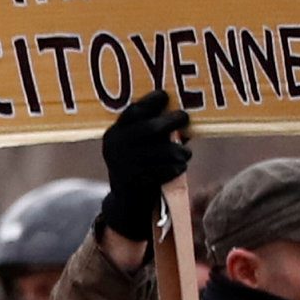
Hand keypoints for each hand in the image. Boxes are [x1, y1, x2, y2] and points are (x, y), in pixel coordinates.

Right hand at [97, 89, 193, 245]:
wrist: (126, 203)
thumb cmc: (139, 167)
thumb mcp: (136, 147)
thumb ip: (151, 131)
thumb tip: (179, 114)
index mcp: (114, 135)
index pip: (132, 113)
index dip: (149, 102)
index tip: (165, 95)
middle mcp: (115, 148)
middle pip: (151, 128)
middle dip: (172, 121)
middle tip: (184, 117)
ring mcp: (125, 166)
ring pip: (165, 151)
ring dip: (180, 151)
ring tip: (185, 154)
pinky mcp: (137, 182)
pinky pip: (167, 170)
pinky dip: (177, 168)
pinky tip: (178, 168)